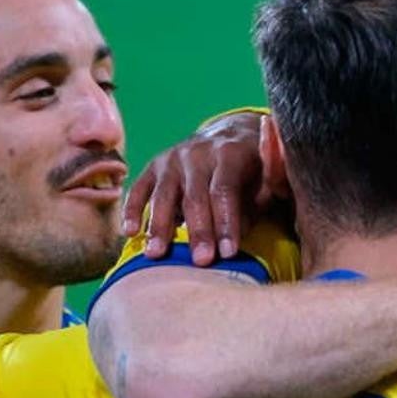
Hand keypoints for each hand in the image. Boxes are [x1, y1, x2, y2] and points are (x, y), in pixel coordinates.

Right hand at [122, 111, 269, 265]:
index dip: (226, 223)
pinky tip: (130, 233)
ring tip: (156, 254)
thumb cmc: (252, 170)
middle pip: (195, 196)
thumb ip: (260, 203)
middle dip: (198, 231)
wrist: (229, 136)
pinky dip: (132, 210)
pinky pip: (140, 189)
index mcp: (229, 153)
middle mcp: (198, 152)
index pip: (225, 191)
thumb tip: (243, 234)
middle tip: (201, 262)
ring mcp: (173, 158)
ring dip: (160, 226)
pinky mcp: (154, 166)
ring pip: (163, 194)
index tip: (229, 253)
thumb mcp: (266, 179)